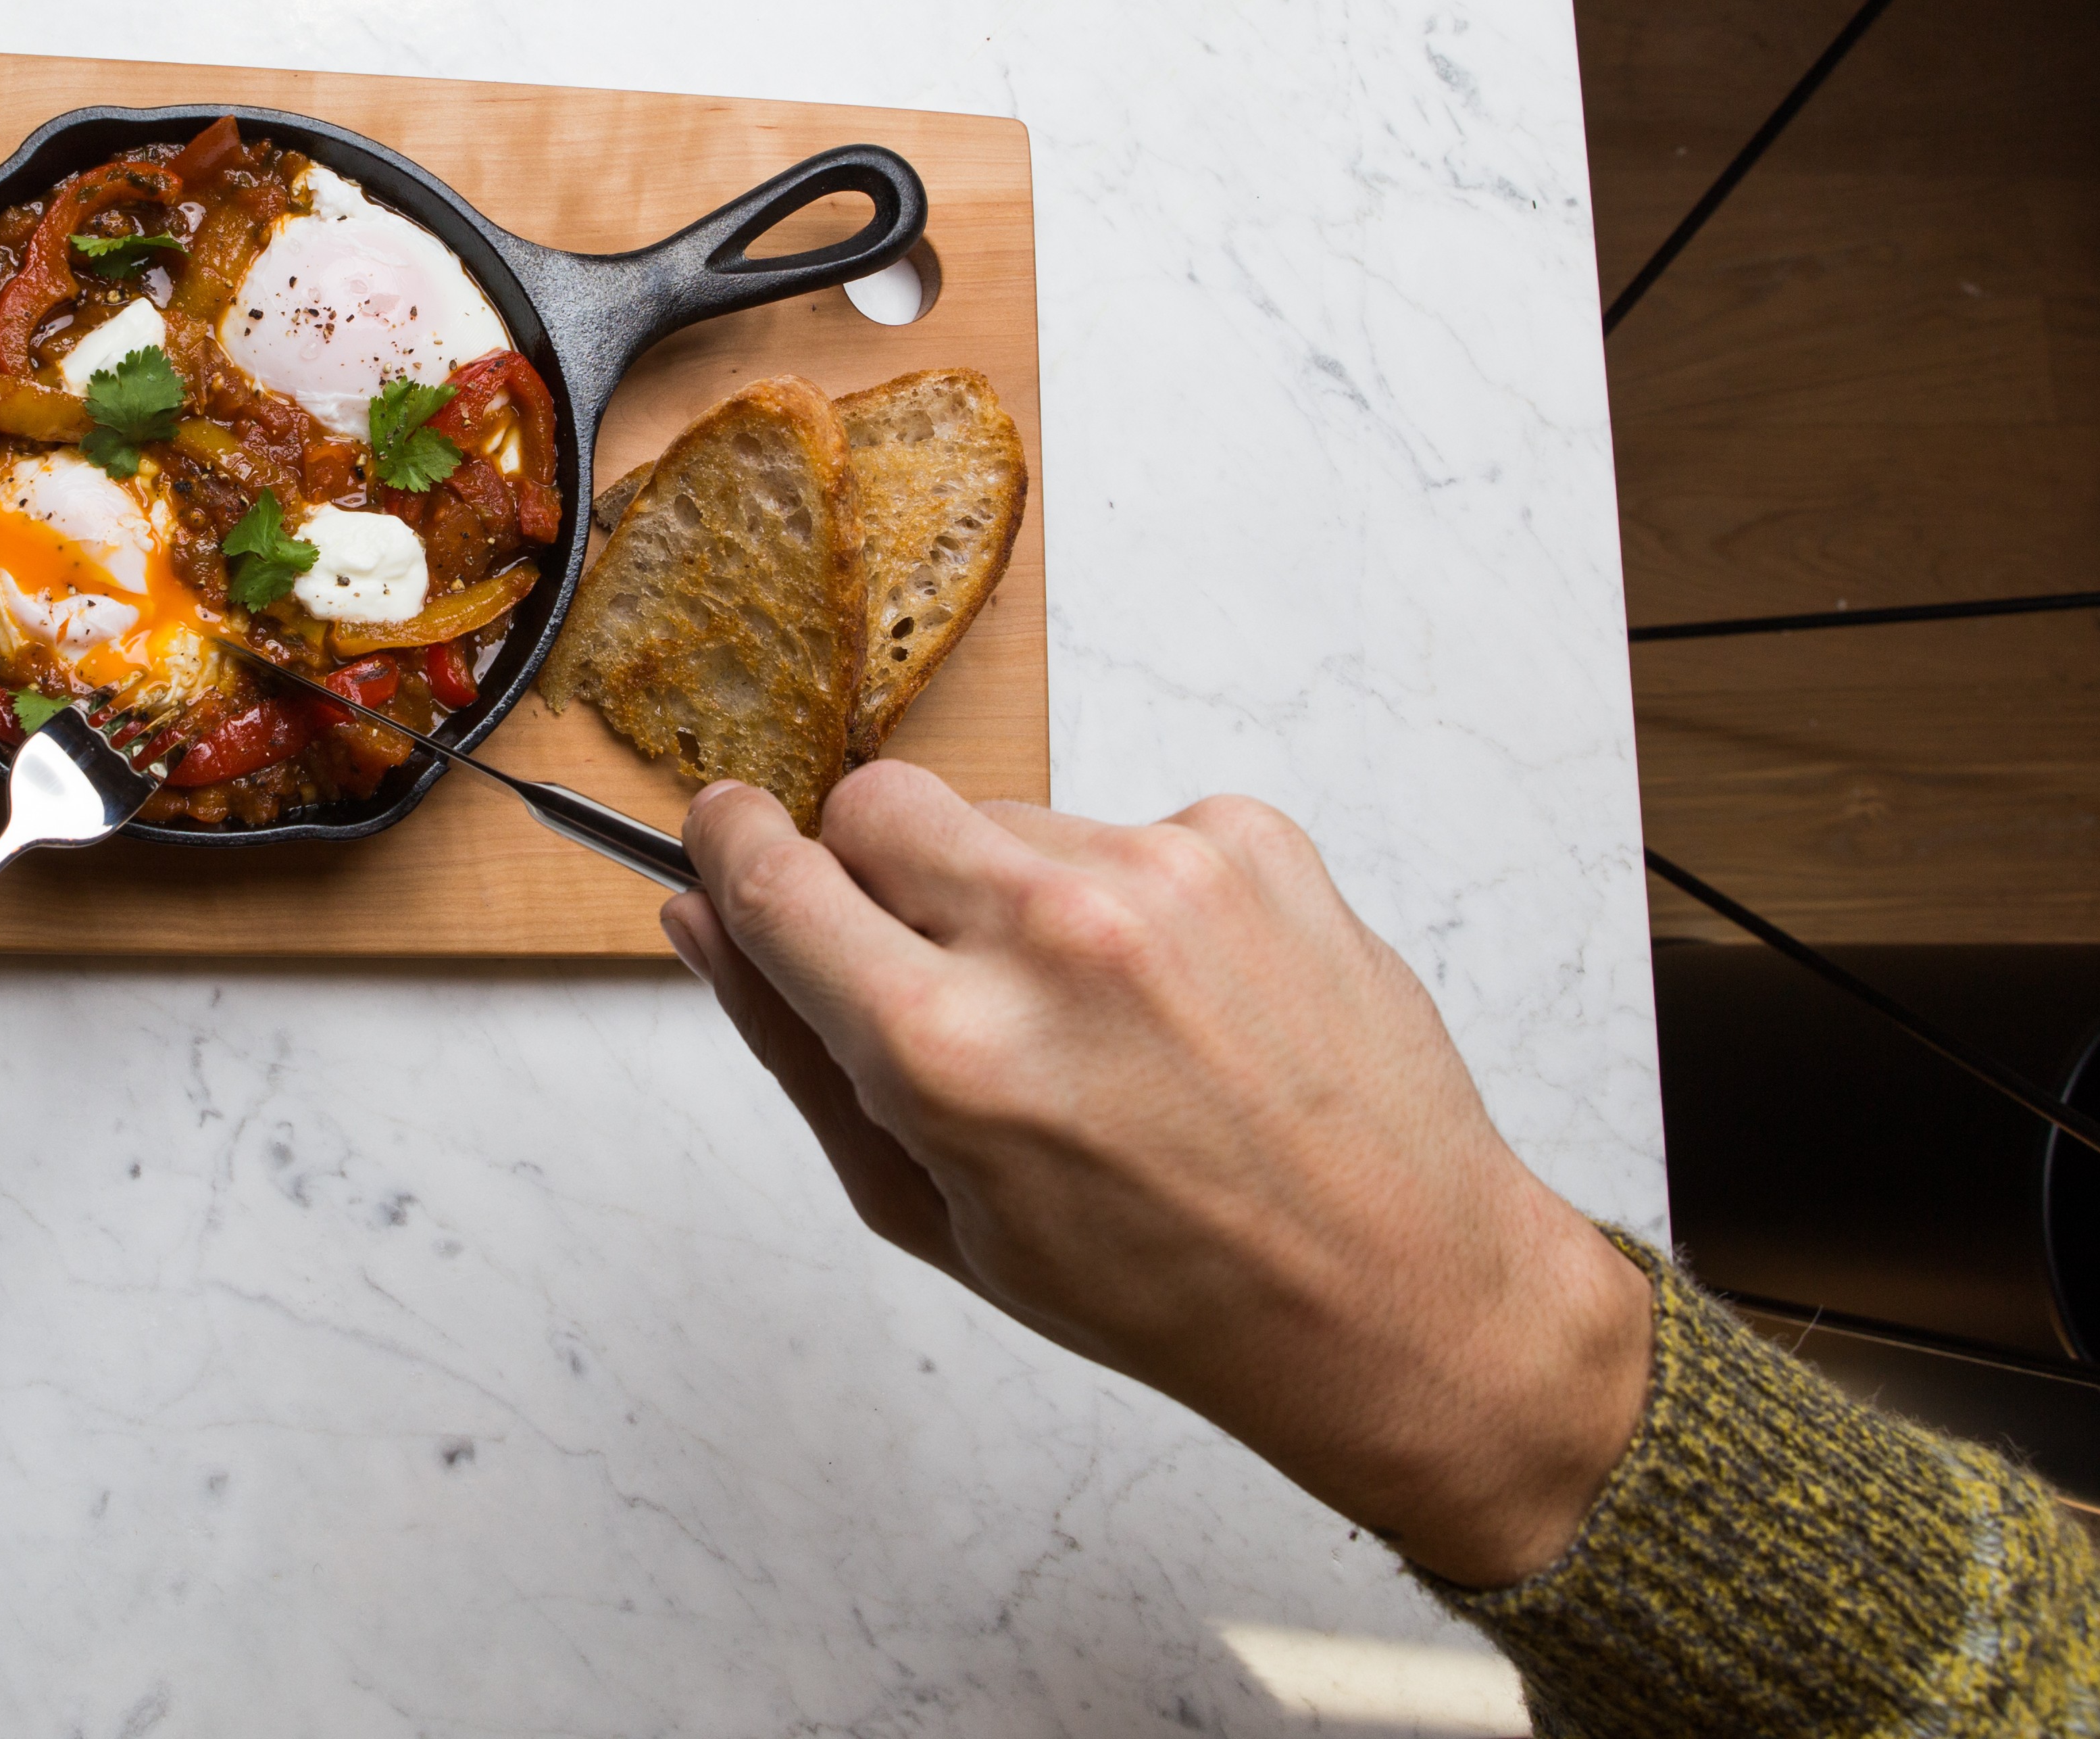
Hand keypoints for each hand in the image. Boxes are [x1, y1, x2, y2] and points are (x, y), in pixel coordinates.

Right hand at [660, 768, 1648, 1588]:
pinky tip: (1179, 1005)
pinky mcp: (1252, 839)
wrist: (1398, 1295)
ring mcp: (1162, 872)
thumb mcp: (933, 1211)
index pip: (773, 872)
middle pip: (873, 804)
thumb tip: (701, 918)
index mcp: (946, 1049)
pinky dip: (1126, 899)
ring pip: (1002, 819)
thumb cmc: (1161, 1286)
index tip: (726, 837)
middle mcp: (1050, 935)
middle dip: (872, 874)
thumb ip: (797, 1051)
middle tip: (936, 977)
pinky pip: (1123, 828)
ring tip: (1095, 1025)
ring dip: (1009, 896)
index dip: (732, 846)